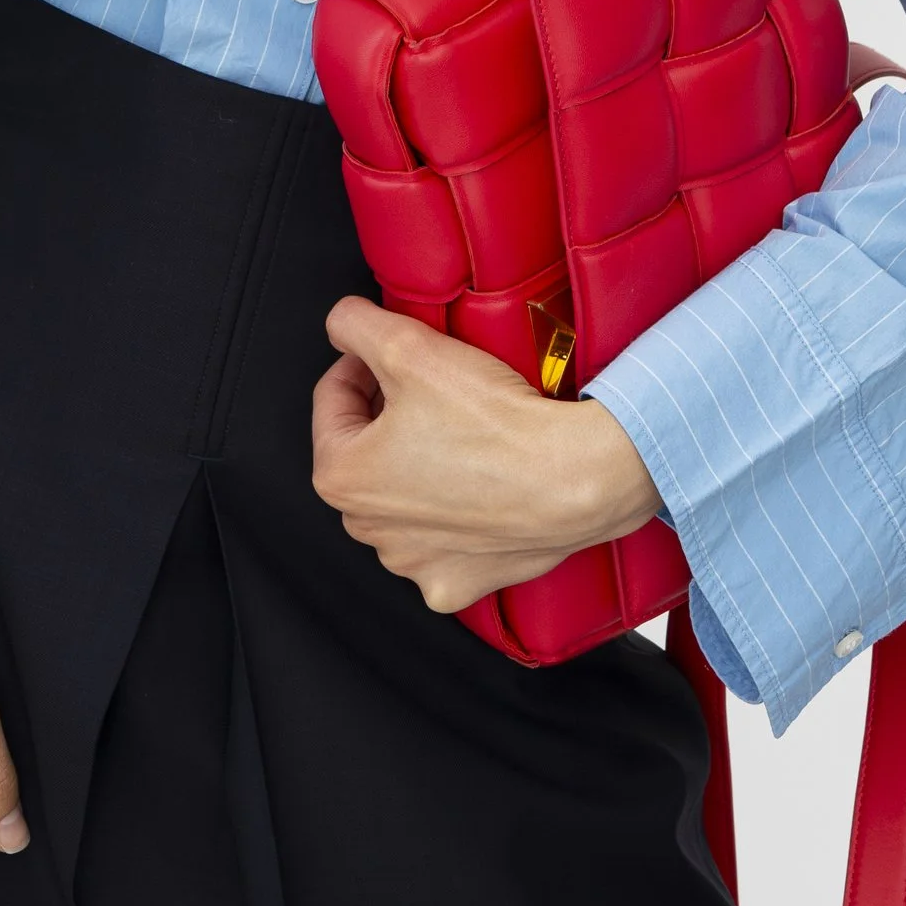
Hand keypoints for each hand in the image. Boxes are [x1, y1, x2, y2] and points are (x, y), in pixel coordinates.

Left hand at [310, 297, 661, 614]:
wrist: (572, 478)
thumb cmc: (495, 425)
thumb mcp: (409, 346)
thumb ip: (355, 324)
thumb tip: (342, 324)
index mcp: (342, 478)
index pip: (333, 400)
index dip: (362, 364)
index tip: (391, 355)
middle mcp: (369, 531)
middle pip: (367, 452)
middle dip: (391, 417)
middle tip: (434, 392)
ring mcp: (413, 563)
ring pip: (403, 499)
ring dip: (421, 467)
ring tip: (461, 437)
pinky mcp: (456, 582)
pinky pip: (445, 543)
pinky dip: (457, 517)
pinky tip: (478, 487)